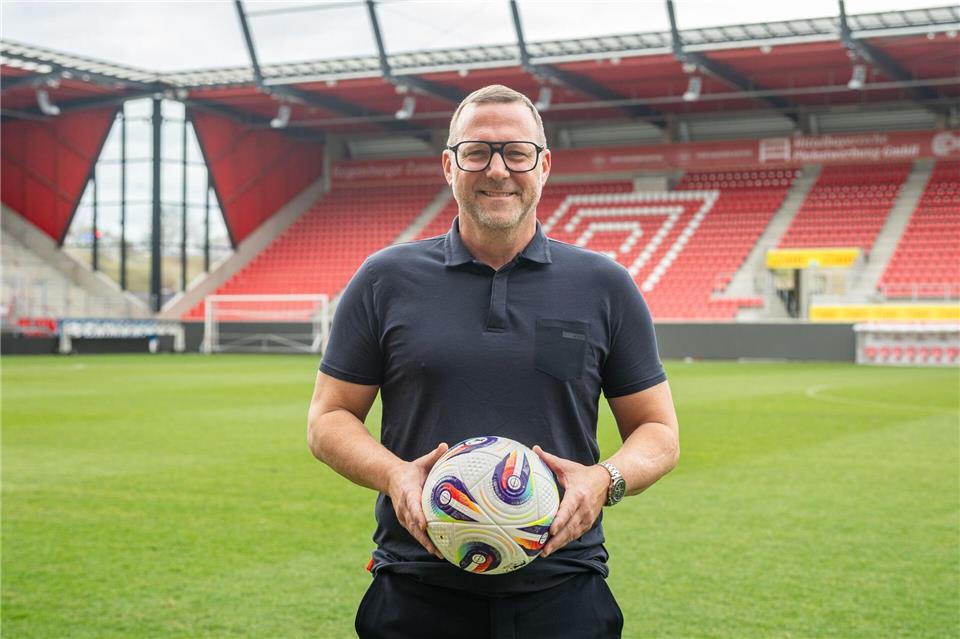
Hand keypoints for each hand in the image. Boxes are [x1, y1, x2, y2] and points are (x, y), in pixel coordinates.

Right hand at [387, 442, 448, 559]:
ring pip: (414, 532)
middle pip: (413, 524)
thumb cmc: (413, 470)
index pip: (412, 504)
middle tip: (436, 547)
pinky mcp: (406, 522)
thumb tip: (445, 446)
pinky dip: (425, 543)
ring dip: (425, 543)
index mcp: (408, 491)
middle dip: (423, 536)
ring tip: (439, 554)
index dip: (417, 514)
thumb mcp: (422, 462)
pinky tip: (437, 552)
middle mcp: (404, 506)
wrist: (392, 479)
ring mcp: (404, 515)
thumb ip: (433, 456)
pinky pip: (416, 533)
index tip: (424, 524)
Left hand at [533, 445, 609, 557]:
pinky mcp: (588, 523)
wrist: (607, 482)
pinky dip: (565, 542)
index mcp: (578, 494)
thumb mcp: (568, 466)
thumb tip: (534, 449)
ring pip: (572, 534)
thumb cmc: (583, 474)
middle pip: (569, 528)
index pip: (568, 509)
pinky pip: (575, 535)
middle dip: (556, 540)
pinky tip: (553, 548)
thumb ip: (550, 460)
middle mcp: (584, 509)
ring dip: (559, 544)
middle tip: (542, 550)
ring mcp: (587, 518)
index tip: (551, 530)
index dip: (560, 521)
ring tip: (545, 553)